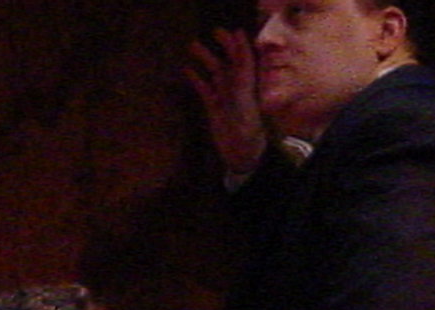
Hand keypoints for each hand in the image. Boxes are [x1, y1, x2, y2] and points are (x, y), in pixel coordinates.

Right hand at [186, 27, 266, 178]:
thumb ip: (241, 74)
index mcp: (247, 84)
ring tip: (193, 46)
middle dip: (222, 47)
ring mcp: (224, 97)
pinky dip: (197, 79)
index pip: (243, 58)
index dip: (239, 45)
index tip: (232, 31)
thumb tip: (240, 55)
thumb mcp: (244, 98)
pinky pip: (205, 89)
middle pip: (229, 61)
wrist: (241, 153)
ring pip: (215, 73)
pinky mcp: (214, 108)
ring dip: (205, 59)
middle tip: (212, 33)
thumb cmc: (246, 128)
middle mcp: (236, 88)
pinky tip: (187, 70)